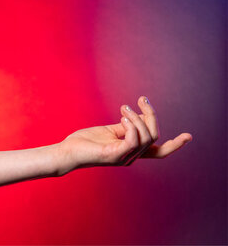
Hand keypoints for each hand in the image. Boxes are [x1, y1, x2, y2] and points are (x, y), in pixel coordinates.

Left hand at [57, 96, 191, 174]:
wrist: (67, 152)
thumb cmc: (86, 141)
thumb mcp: (110, 131)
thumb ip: (125, 127)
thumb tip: (135, 118)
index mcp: (133, 151)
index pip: (160, 151)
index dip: (176, 144)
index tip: (189, 136)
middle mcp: (132, 157)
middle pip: (155, 136)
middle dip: (151, 115)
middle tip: (141, 99)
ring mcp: (124, 158)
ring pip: (146, 137)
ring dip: (137, 117)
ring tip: (124, 108)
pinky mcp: (114, 155)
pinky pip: (133, 141)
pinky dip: (132, 127)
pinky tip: (122, 118)